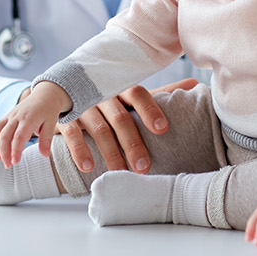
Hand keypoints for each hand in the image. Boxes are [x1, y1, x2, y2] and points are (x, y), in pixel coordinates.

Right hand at [0, 80, 70, 167]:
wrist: (45, 94)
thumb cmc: (48, 110)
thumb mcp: (51, 123)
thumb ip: (46, 139)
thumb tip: (45, 155)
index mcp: (29, 118)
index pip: (19, 137)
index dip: (15, 150)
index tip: (15, 162)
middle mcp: (17, 116)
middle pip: (5, 135)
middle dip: (4, 152)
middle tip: (8, 165)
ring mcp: (10, 116)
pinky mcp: (7, 116)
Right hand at [57, 78, 199, 173]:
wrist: (61, 96)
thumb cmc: (107, 101)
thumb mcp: (130, 97)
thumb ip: (160, 93)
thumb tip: (195, 84)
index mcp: (121, 87)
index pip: (138, 94)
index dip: (151, 110)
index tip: (163, 129)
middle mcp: (102, 94)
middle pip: (121, 117)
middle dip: (133, 143)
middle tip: (144, 166)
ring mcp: (82, 106)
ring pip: (99, 129)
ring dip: (110, 153)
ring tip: (120, 172)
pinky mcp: (64, 119)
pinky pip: (72, 134)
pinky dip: (80, 151)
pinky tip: (88, 167)